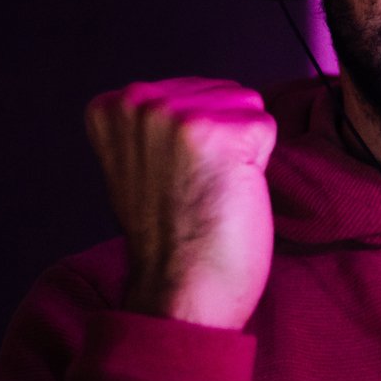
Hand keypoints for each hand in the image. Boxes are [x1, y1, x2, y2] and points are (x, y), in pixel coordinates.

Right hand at [84, 78, 277, 329]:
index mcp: (114, 106)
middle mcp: (140, 102)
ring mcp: (179, 115)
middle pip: (221, 92)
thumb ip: (155, 125)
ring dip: (241, 151)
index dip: (196, 138)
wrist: (178, 291)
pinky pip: (266, 128)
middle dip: (221, 138)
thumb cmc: (167, 238)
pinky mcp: (221, 133)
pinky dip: (259, 165)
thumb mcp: (137, 163)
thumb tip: (197, 97)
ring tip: (211, 190)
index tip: (175, 176)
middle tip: (196, 187)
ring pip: (246, 106)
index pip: (190, 89)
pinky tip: (227, 193)